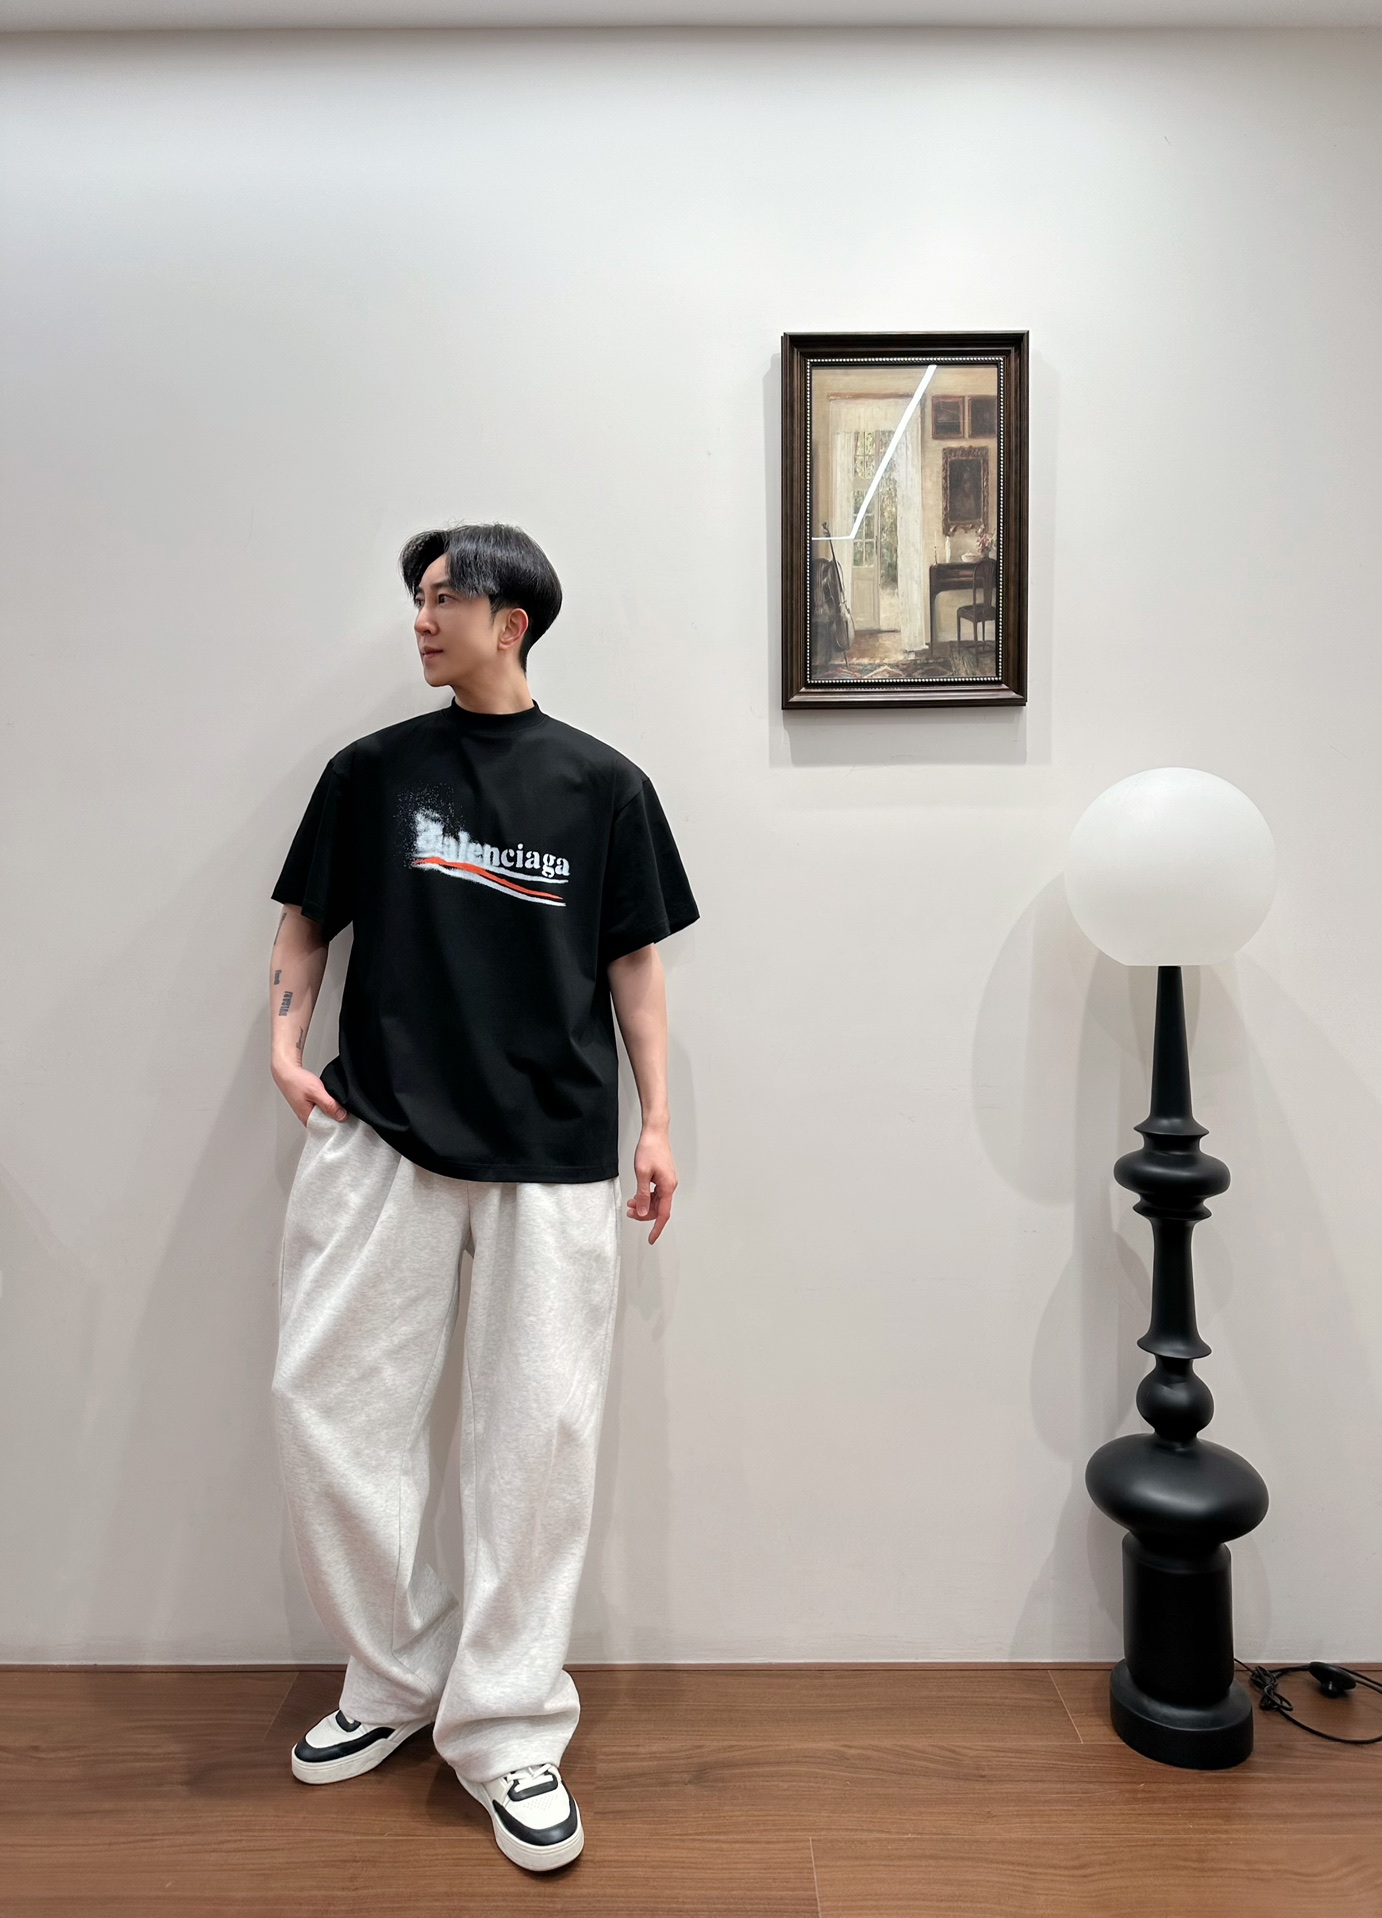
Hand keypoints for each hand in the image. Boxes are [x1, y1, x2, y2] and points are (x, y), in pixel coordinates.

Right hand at [272, 1059, 347, 1125]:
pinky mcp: (309, 1106)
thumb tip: (342, 1116)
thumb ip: (329, 1105)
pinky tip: (329, 1098)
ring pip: (326, 1114)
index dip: (339, 1122)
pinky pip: (322, 1108)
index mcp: (308, 1119)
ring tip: (335, 1100)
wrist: (286, 1071)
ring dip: (332, 1108)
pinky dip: (327, 1103)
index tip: (347, 1115)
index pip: (328, 1128)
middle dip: (337, 1114)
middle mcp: (307, 1118)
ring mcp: (308, 1112)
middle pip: (328, 1122)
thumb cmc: (296, 1081)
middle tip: (341, 1104)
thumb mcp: (316, 1092)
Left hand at [627, 1122, 676, 1244]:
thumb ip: (643, 1195)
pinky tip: (637, 1195)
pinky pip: (656, 1193)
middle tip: (630, 1213)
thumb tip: (643, 1211)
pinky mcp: (663, 1176)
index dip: (657, 1228)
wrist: (654, 1132)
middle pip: (659, 1209)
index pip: (664, 1214)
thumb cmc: (650, 1149)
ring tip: (630, 1203)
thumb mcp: (642, 1174)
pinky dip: (646, 1197)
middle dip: (645, 1214)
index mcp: (667, 1186)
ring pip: (657, 1201)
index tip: (652, 1239)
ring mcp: (667, 1181)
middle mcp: (670, 1185)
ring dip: (644, 1205)